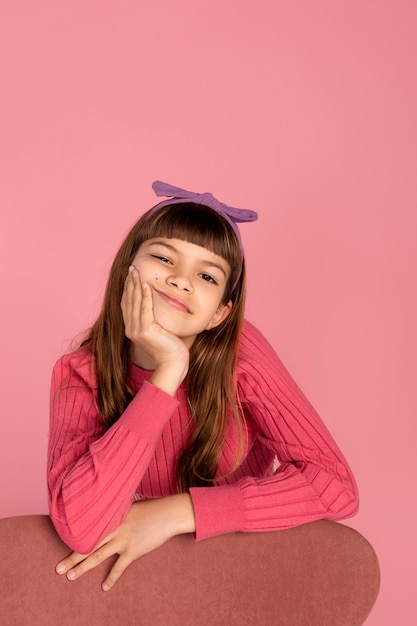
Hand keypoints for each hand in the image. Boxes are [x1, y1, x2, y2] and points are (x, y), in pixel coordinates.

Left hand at [55, 495, 195, 590]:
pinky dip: (111, 578)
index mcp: (111, 516)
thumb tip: (107, 517)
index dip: (73, 536)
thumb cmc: (151, 508)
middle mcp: (113, 529)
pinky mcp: (133, 550)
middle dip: (72, 557)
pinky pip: (119, 567)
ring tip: (70, 576)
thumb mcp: (129, 507)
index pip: (88, 528)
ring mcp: (122, 540)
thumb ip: (116, 514)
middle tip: (58, 568)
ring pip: (97, 556)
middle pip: (88, 545)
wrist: (168, 514)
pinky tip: (104, 587)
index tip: (60, 542)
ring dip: (83, 567)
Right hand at [121, 266, 188, 393]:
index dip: (128, 289)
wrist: (173, 363)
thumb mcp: (160, 331)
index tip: (131, 276)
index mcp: (132, 329)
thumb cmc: (170, 348)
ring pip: (134, 302)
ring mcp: (136, 331)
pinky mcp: (145, 331)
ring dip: (135, 285)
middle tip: (132, 268)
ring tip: (136, 272)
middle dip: (130, 283)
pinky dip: (145, 296)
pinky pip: (144, 309)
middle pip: (128, 301)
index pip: (127, 304)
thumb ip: (154, 320)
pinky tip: (146, 285)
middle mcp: (131, 329)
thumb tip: (157, 305)